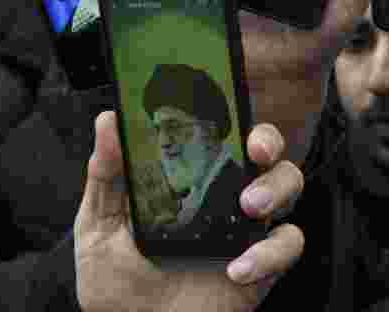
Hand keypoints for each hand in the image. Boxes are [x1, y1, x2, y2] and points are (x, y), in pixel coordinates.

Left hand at [75, 111, 303, 311]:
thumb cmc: (119, 284)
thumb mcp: (99, 227)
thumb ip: (106, 176)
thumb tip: (108, 120)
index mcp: (191, 178)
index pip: (221, 132)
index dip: (231, 113)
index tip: (226, 104)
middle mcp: (225, 195)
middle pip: (266, 149)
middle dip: (268, 139)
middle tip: (253, 150)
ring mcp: (246, 228)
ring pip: (289, 184)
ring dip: (276, 187)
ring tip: (249, 208)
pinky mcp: (263, 264)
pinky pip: (288, 244)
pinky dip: (270, 252)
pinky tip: (237, 268)